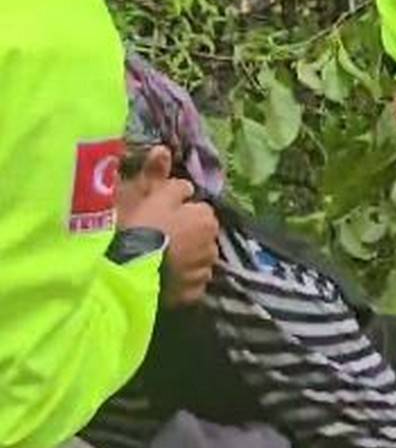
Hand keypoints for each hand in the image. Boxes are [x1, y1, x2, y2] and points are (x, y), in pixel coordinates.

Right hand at [117, 145, 218, 305]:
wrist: (131, 273)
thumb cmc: (140, 228)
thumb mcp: (146, 195)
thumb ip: (157, 173)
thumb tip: (164, 151)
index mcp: (206, 218)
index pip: (197, 208)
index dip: (178, 209)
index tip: (159, 213)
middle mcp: (212, 245)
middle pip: (199, 234)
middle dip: (185, 234)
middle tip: (157, 236)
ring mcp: (203, 272)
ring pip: (195, 259)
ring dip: (184, 258)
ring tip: (158, 258)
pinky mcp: (192, 295)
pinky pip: (187, 282)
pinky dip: (179, 280)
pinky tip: (161, 278)